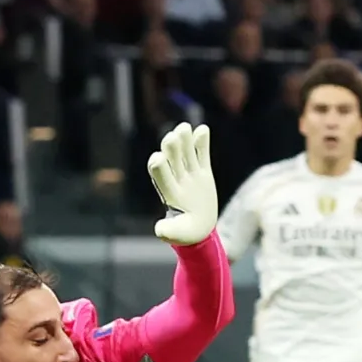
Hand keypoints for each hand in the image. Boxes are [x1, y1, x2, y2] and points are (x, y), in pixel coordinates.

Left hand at [146, 122, 217, 245]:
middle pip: (172, 160)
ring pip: (186, 154)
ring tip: (184, 128)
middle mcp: (177, 180)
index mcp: (170, 194)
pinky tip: (203, 129)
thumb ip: (168, 231)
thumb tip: (159, 229)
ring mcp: (190, 175)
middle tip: (172, 137)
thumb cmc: (186, 233)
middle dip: (171, 149)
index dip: (159, 167)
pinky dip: (202, 142)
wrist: (199, 229)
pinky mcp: (202, 174)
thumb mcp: (177, 234)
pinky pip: (202, 155)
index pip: (161, 177)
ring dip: (184, 140)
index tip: (158, 158)